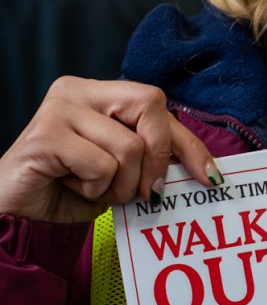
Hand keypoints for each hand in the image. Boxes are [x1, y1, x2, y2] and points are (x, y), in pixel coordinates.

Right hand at [0, 76, 218, 224]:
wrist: (18, 214)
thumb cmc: (69, 191)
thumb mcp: (122, 173)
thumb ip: (153, 159)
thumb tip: (204, 168)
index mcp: (100, 93)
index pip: (158, 105)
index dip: (188, 142)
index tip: (211, 175)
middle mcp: (78, 90)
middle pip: (151, 107)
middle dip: (157, 159)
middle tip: (145, 192)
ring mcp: (59, 108)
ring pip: (128, 146)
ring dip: (120, 185)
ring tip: (95, 190)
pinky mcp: (46, 134)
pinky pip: (101, 165)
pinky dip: (95, 189)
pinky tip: (71, 187)